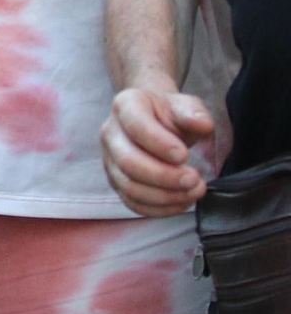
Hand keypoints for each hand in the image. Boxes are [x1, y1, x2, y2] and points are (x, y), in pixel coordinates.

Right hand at [100, 86, 215, 215]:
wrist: (155, 120)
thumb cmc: (170, 113)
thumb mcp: (185, 104)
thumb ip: (194, 112)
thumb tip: (203, 124)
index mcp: (125, 106)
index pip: (136, 126)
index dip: (159, 144)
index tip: (185, 155)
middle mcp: (110, 134)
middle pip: (128, 162)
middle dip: (164, 176)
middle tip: (194, 179)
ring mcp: (110, 161)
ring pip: (129, 187)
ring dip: (164, 196)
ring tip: (193, 192)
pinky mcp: (117, 182)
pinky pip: (132, 202)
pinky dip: (159, 209)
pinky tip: (182, 203)